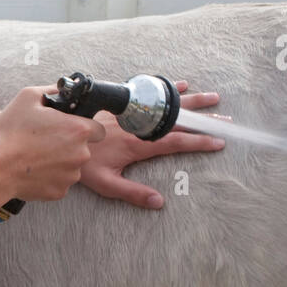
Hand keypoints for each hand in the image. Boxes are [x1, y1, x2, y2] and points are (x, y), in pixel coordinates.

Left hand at [78, 81, 225, 208]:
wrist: (60, 137)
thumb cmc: (82, 164)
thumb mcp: (106, 184)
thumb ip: (132, 193)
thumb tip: (159, 202)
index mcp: (137, 144)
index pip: (175, 142)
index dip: (199, 143)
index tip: (219, 143)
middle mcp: (138, 125)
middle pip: (176, 120)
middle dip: (203, 120)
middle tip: (226, 120)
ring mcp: (131, 112)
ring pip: (165, 104)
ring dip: (191, 102)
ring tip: (213, 98)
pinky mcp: (123, 104)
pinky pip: (148, 93)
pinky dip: (166, 89)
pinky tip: (181, 85)